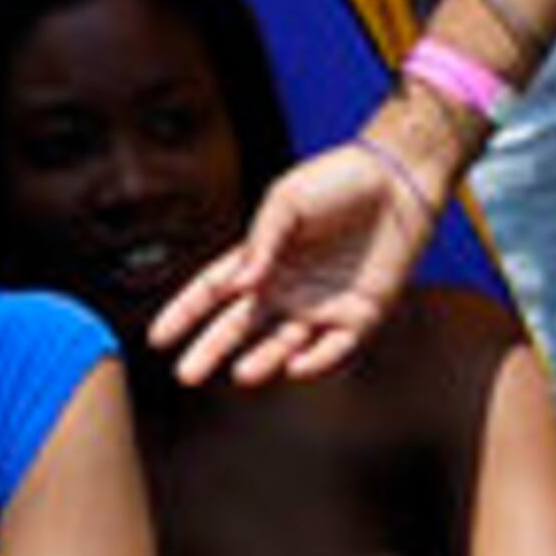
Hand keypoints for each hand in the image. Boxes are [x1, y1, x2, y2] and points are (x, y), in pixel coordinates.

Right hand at [150, 135, 444, 387]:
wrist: (398, 180)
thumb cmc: (339, 181)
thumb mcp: (285, 201)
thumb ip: (260, 241)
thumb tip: (239, 286)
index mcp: (261, 259)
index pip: (212, 292)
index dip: (184, 315)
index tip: (157, 339)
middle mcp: (286, 288)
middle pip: (239, 328)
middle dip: (211, 351)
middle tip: (186, 375)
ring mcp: (321, 305)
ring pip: (284, 345)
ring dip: (263, 361)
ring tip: (243, 374)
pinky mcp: (360, 315)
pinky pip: (335, 347)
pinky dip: (316, 361)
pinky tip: (296, 366)